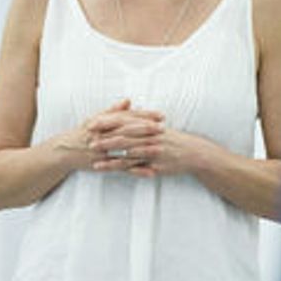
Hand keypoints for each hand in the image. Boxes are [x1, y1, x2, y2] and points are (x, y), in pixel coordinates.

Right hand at [56, 99, 163, 169]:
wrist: (65, 151)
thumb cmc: (82, 133)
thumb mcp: (95, 119)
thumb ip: (113, 110)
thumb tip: (128, 100)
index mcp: (104, 121)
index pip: (128, 116)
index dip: (145, 115)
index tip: (161, 115)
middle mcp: (103, 134)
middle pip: (128, 130)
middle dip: (147, 129)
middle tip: (164, 129)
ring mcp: (103, 150)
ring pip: (126, 148)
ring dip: (144, 149)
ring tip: (161, 148)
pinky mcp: (103, 164)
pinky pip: (122, 167)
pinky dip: (137, 170)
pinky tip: (151, 172)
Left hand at [91, 122, 209, 178]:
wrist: (194, 154)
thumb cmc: (174, 140)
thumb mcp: (158, 128)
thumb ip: (142, 121)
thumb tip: (128, 111)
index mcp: (149, 126)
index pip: (125, 121)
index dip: (108, 121)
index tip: (92, 122)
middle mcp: (150, 136)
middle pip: (123, 134)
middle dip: (104, 135)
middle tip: (87, 136)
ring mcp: (152, 150)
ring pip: (126, 151)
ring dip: (108, 152)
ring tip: (91, 154)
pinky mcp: (154, 165)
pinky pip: (133, 166)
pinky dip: (118, 167)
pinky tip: (105, 169)